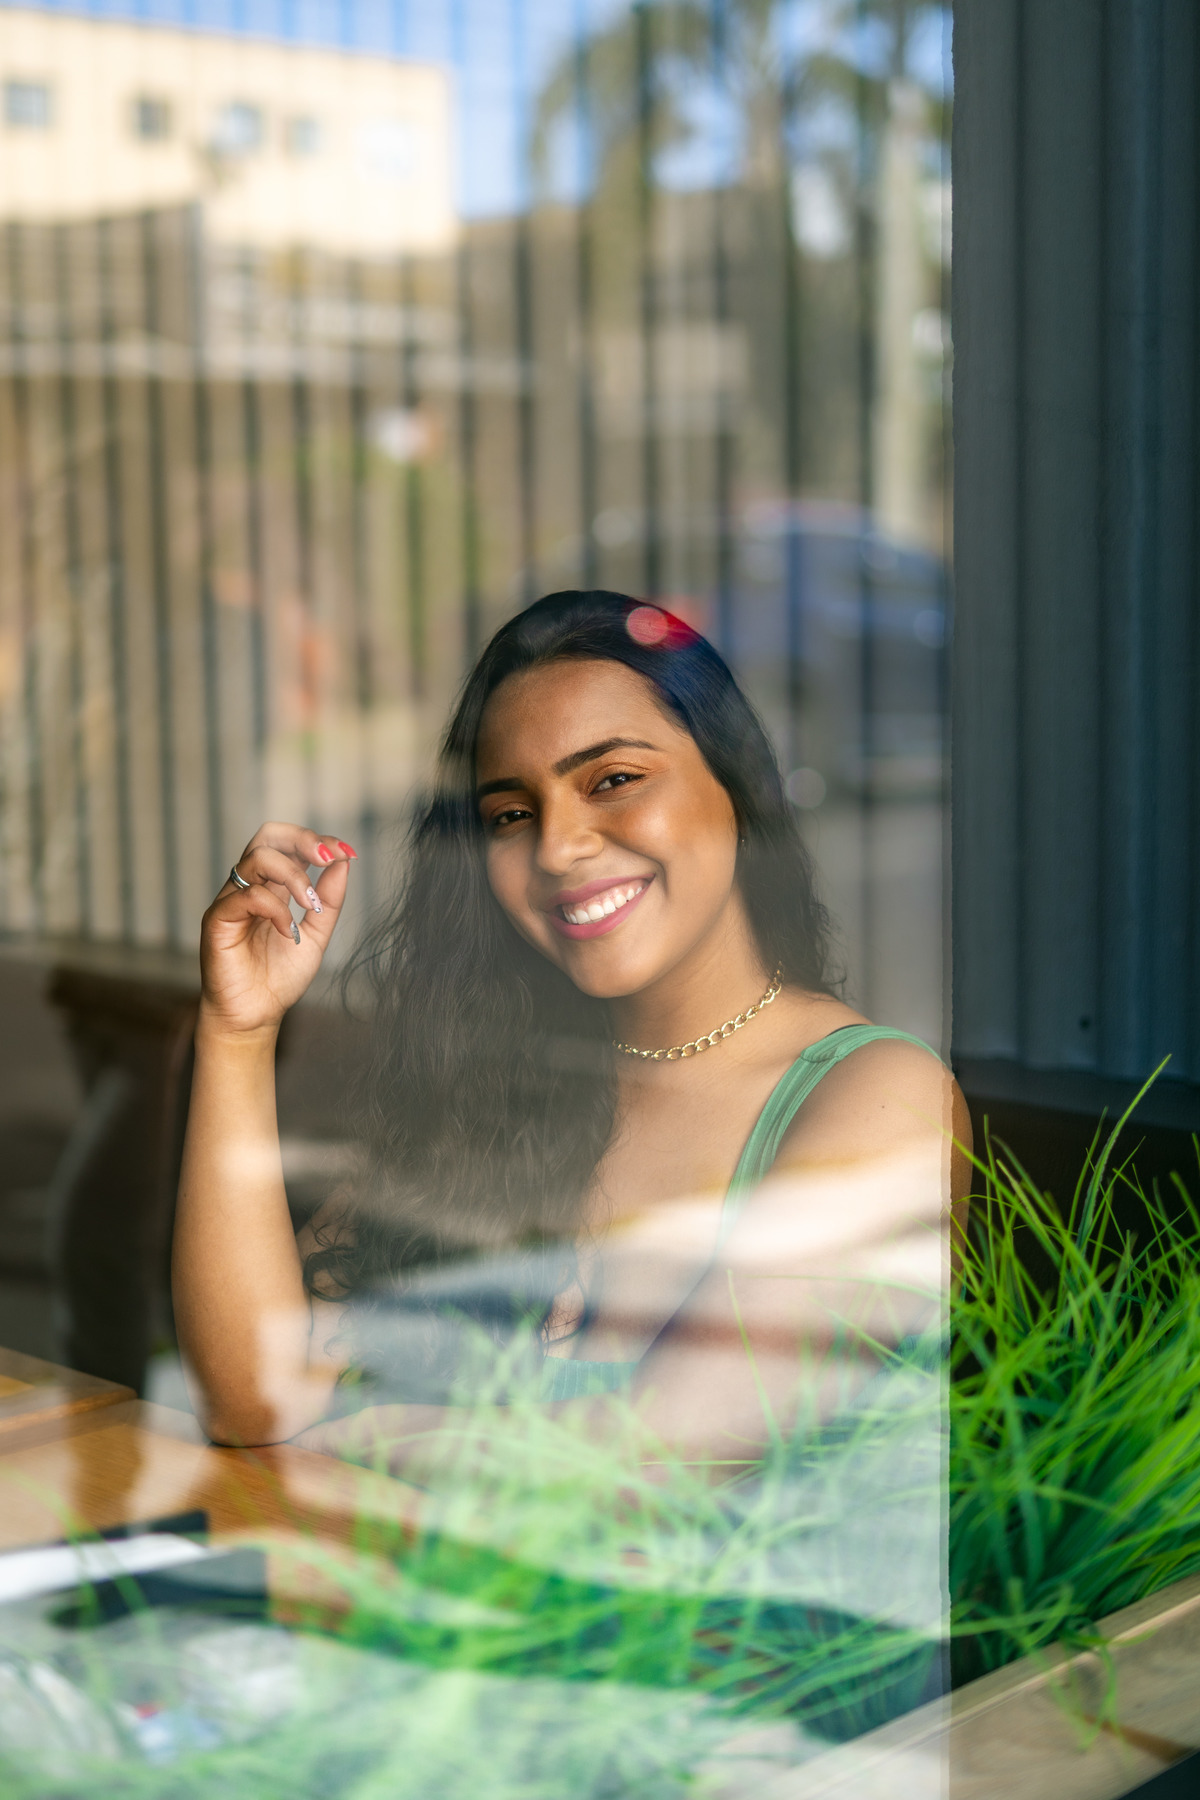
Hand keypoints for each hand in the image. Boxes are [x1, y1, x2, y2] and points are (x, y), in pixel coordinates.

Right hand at [198, 823, 355, 1036]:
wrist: (256, 1015)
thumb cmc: (280, 977)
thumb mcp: (317, 934)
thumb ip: (329, 899)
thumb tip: (343, 862)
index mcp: (271, 886)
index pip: (288, 843)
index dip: (317, 841)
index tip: (347, 853)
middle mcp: (249, 886)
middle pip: (267, 836)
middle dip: (302, 840)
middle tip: (327, 859)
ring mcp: (231, 900)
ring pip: (257, 858)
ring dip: (293, 875)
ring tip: (310, 904)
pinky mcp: (217, 920)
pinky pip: (246, 897)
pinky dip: (276, 909)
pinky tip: (289, 932)